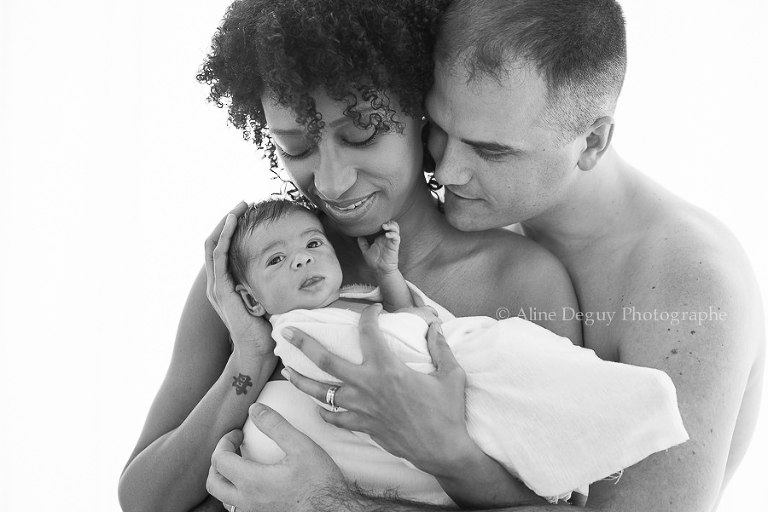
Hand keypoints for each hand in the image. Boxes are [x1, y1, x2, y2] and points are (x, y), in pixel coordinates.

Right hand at [205, 202, 273, 355]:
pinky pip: (218, 256)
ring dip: (225, 224)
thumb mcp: (267, 298)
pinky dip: (224, 236)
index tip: (247, 214)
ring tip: (237, 208)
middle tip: (242, 203)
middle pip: (215, 242)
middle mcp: (218, 282)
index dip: (232, 229)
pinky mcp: (221, 289)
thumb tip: (288, 268)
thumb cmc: (266, 328)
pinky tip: (232, 222)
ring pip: (214, 245)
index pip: (224, 249)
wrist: (257, 351)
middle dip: (227, 220)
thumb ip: (268, 284)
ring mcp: (217, 285)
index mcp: (227, 284)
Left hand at [207, 403, 349, 511]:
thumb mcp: (300, 445)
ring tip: (241, 464)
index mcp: (252, 482)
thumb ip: (275, 425)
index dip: (225, 441)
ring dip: (226, 479)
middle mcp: (247, 502)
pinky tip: (255, 483)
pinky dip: (238, 493)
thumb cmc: (320, 482)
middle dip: (218, 461)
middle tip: (234, 447)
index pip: (220, 460)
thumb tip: (255, 409)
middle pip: (214, 483)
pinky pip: (239, 508)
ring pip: (224, 499)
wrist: (334, 511)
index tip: (238, 433)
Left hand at [282, 304, 472, 476]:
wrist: (442, 450)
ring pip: (320, 392)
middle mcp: (367, 385)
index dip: (368, 315)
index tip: (372, 310)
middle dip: (303, 343)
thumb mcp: (451, 374)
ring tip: (287, 370)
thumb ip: (440, 347)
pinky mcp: (361, 426)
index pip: (368, 331)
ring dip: (300, 379)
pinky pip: (333, 419)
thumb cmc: (448, 412)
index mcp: (387, 367)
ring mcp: (360, 408)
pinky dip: (323, 412)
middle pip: (325, 360)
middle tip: (287, 330)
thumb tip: (434, 326)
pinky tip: (317, 407)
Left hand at [357, 220, 399, 274]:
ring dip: (391, 225)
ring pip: (396, 229)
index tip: (374, 220)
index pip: (384, 225)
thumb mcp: (366, 251)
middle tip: (381, 222)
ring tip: (384, 226)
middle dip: (388, 221)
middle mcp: (387, 238)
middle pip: (392, 224)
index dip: (381, 221)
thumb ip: (363, 244)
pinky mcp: (395, 246)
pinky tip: (387, 235)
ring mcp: (391, 241)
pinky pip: (396, 238)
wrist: (380, 271)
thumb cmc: (375, 261)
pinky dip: (393, 234)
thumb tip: (358, 236)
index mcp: (381, 238)